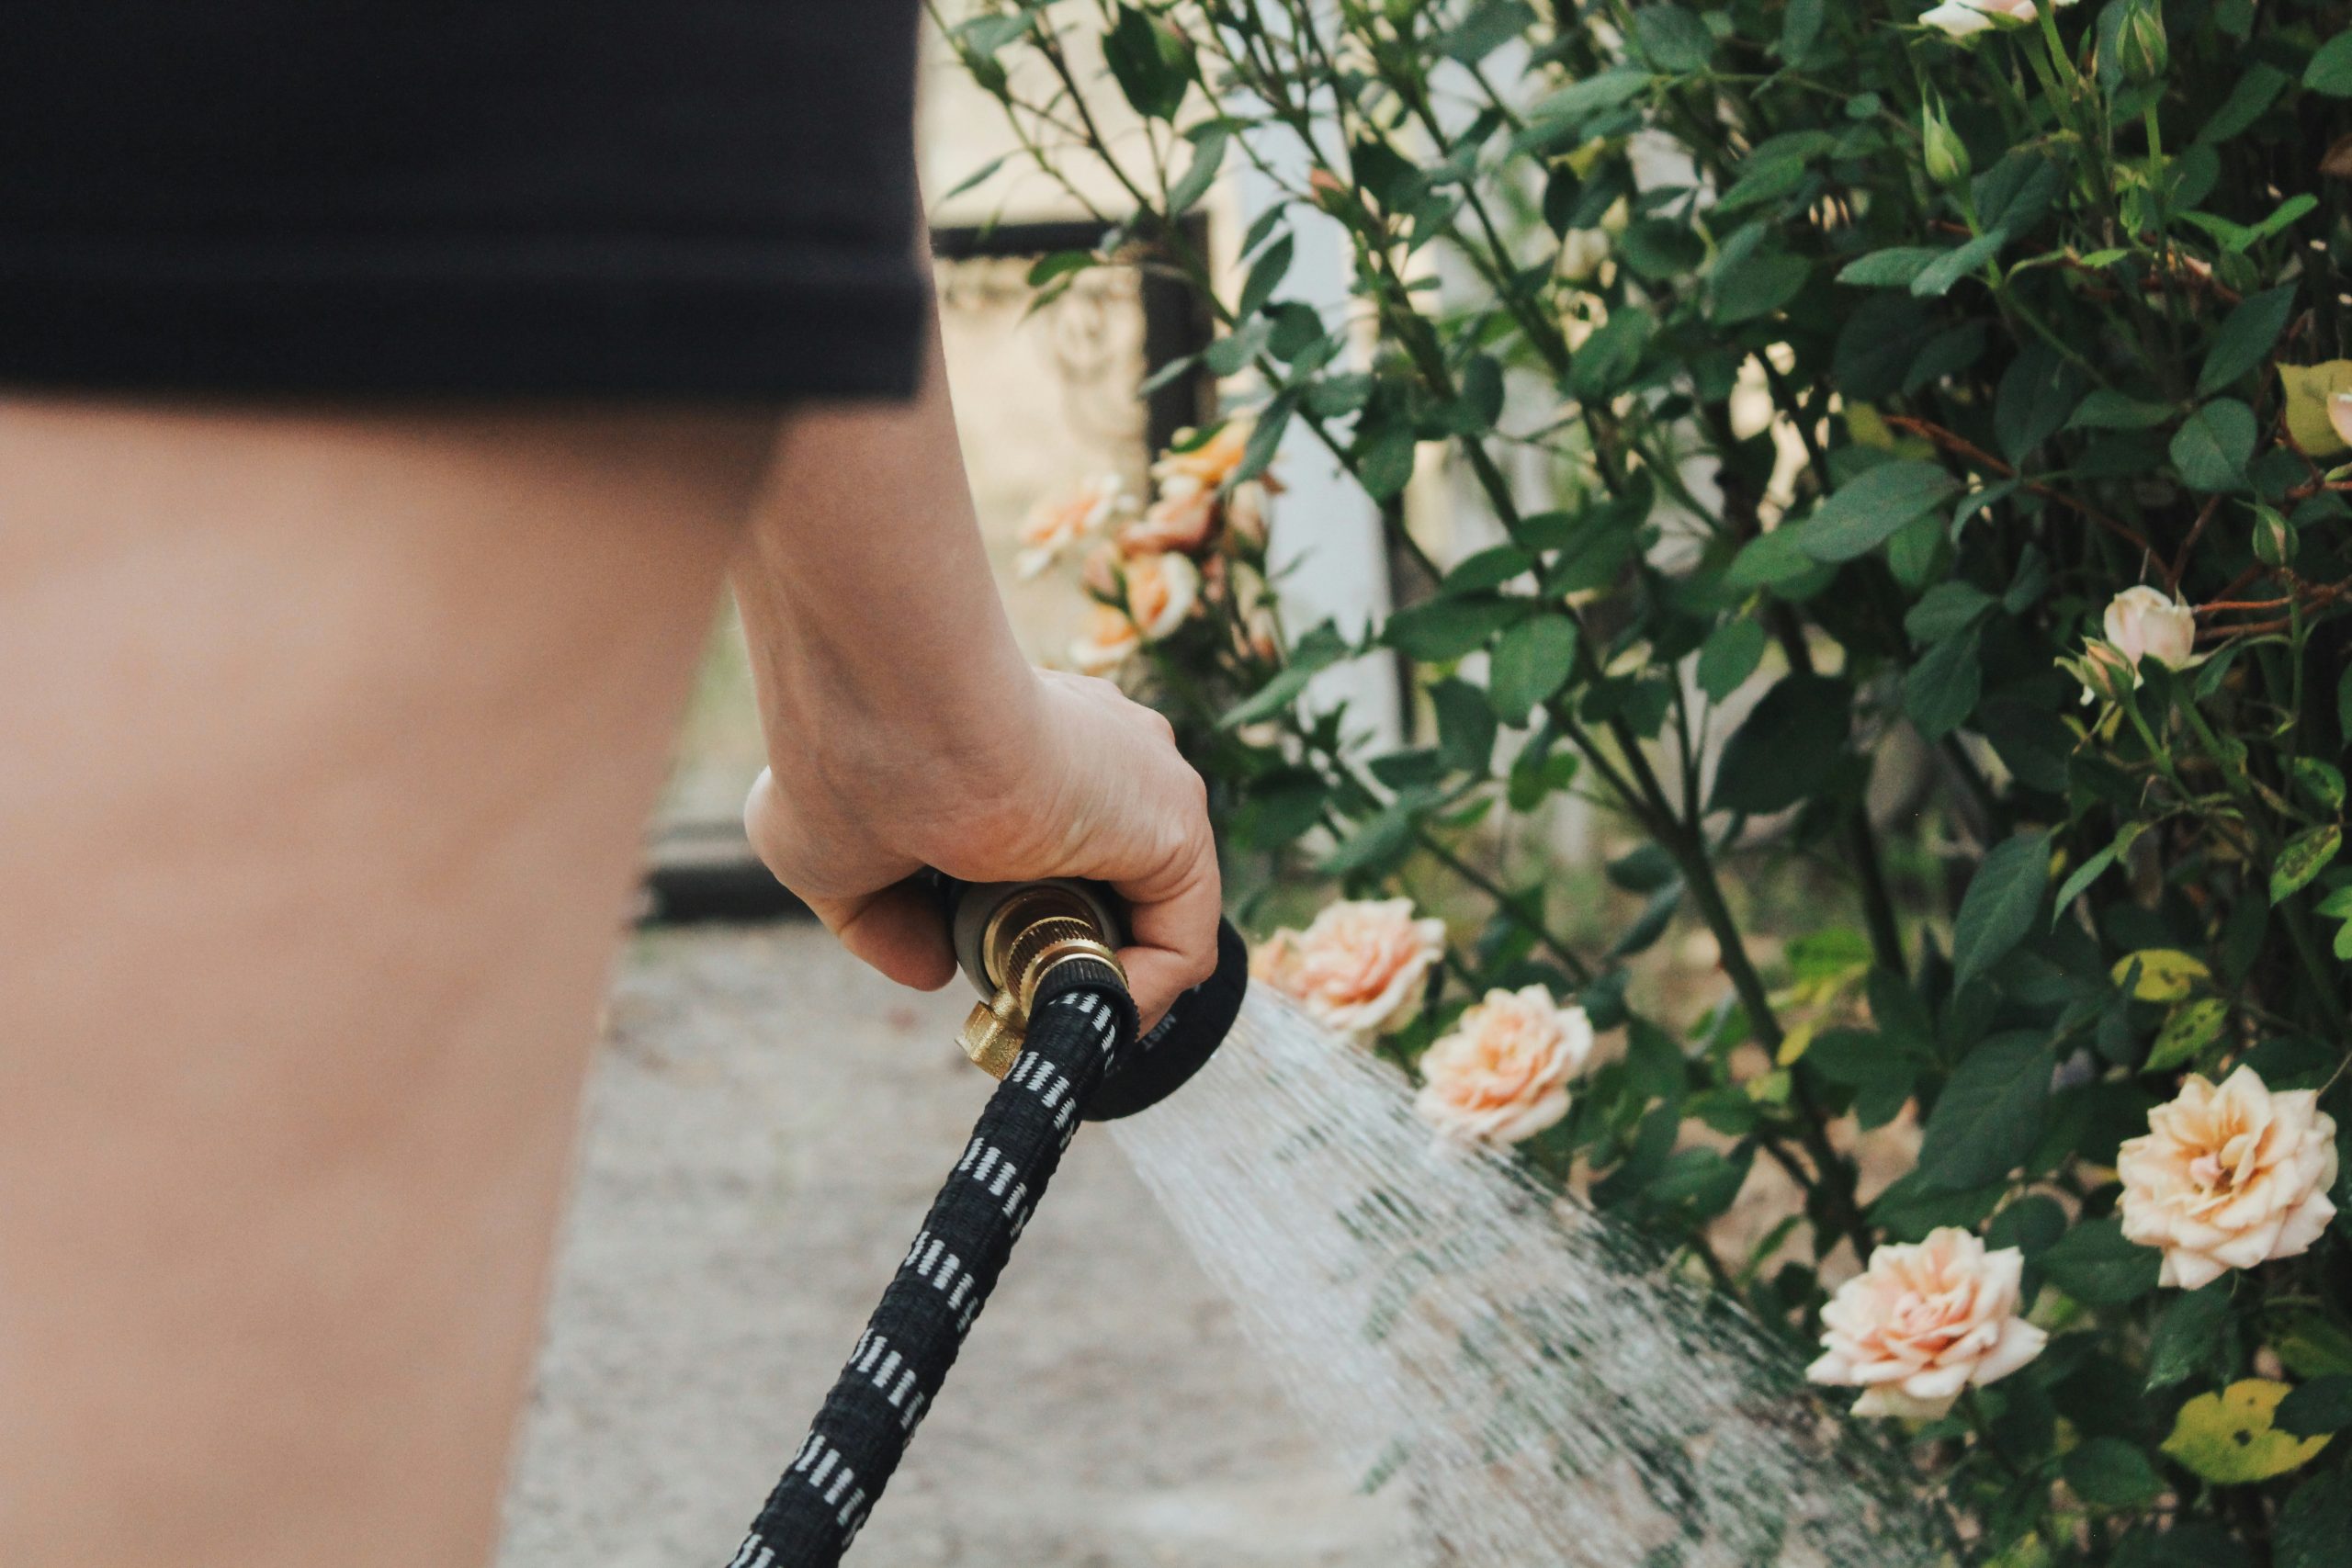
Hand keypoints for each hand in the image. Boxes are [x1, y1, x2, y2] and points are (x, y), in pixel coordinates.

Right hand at [745, 668, 1218, 1027]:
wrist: (891, 711)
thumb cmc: (844, 759)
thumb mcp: (832, 856)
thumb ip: (882, 917)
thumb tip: (932, 971)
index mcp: (1022, 735)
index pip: (1052, 833)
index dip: (1019, 913)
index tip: (971, 961)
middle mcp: (1094, 747)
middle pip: (1107, 873)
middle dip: (1062, 945)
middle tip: (1007, 994)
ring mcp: (1141, 779)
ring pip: (1148, 906)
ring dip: (1095, 974)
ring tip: (1037, 1013)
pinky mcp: (1174, 822)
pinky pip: (1183, 939)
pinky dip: (1139, 996)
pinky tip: (1076, 1015)